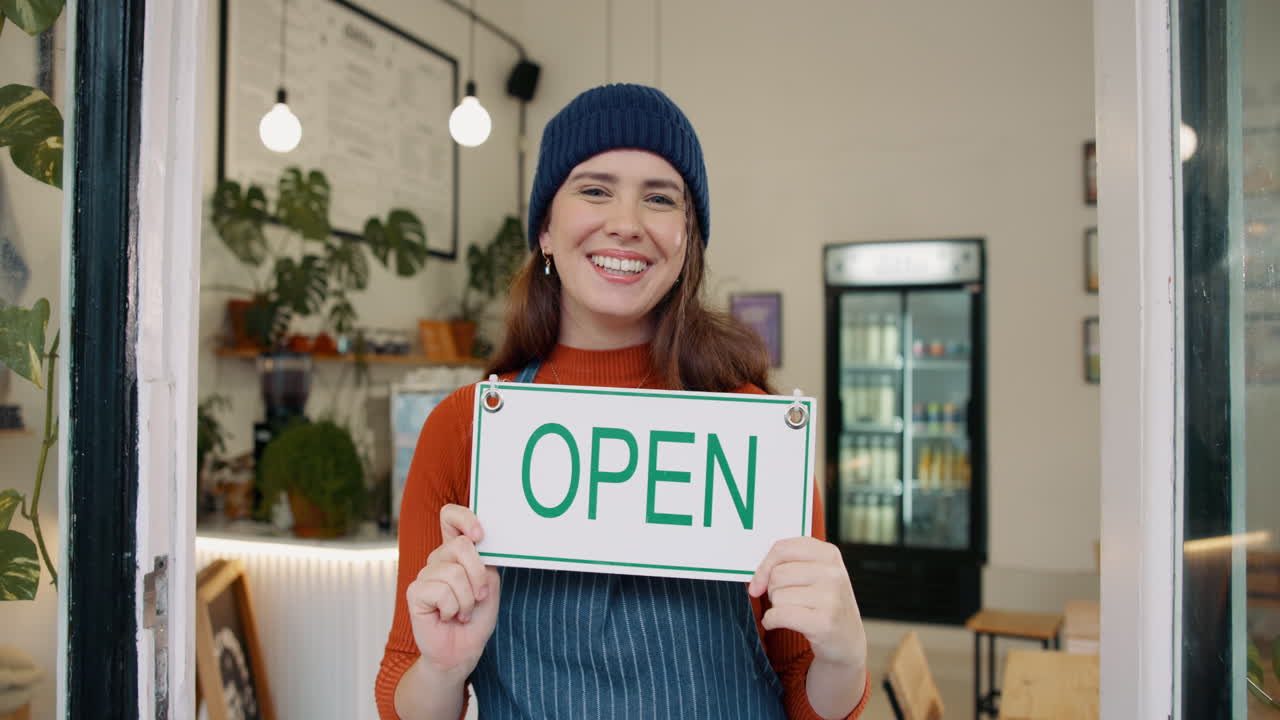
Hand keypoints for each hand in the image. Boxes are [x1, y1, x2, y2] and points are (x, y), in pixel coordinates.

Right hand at [405, 504, 500, 677]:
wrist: (462, 650)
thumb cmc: (477, 617)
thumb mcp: (489, 584)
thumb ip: (484, 560)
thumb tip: (477, 541)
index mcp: (457, 552)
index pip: (450, 517)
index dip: (464, 517)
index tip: (479, 535)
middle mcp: (438, 559)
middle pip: (461, 545)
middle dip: (478, 575)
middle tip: (478, 596)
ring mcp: (425, 574)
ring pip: (454, 573)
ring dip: (467, 599)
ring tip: (462, 611)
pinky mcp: (415, 592)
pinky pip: (442, 591)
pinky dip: (452, 609)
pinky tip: (447, 617)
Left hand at [748, 537, 866, 670]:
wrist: (847, 641)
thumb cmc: (824, 603)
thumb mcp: (815, 574)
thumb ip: (787, 565)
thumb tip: (756, 582)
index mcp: (829, 554)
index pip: (782, 548)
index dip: (764, 566)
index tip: (759, 582)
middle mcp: (833, 573)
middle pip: (777, 574)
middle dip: (773, 590)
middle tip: (789, 601)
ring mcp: (831, 598)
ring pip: (777, 596)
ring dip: (776, 608)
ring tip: (795, 612)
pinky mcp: (824, 622)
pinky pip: (778, 615)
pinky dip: (771, 621)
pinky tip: (781, 624)